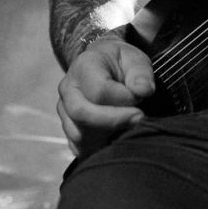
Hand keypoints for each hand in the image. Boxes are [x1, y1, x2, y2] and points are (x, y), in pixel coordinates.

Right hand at [57, 36, 155, 154]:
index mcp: (83, 67)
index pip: (99, 90)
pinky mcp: (69, 129)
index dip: (124, 99)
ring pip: (79, 134)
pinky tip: (116, 138)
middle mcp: (68, 89)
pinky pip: (79, 148)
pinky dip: (99, 148)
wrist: (104, 68)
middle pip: (81, 113)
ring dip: (107, 135)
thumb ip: (140, 73)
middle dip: (114, 122)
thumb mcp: (135, 60)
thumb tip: (142, 90)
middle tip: (139, 119)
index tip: (142, 98)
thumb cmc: (121, 64)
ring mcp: (65, 111)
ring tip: (129, 127)